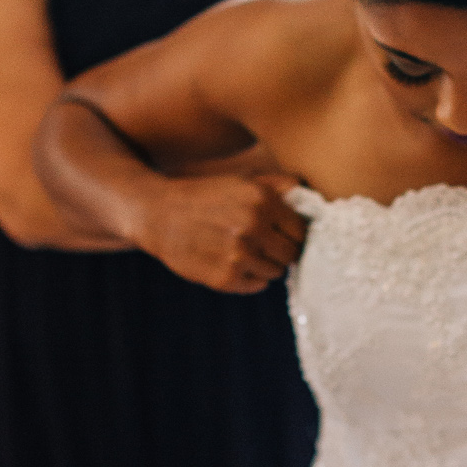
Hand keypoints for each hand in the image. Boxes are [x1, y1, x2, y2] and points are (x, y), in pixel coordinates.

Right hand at [137, 172, 306, 292]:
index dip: (295, 235)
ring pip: (276, 271)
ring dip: (266, 265)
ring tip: (247, 253)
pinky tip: (235, 264)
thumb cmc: (206, 197)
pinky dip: (251, 278)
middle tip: (268, 248)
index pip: (301, 230)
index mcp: (262, 201)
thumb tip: (308, 194)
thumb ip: (278, 187)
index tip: (286, 236)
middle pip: (292, 254)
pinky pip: (256, 285)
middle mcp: (253, 227)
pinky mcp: (224, 278)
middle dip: (283, 252)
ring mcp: (238, 255)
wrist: (158, 214)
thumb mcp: (242, 182)